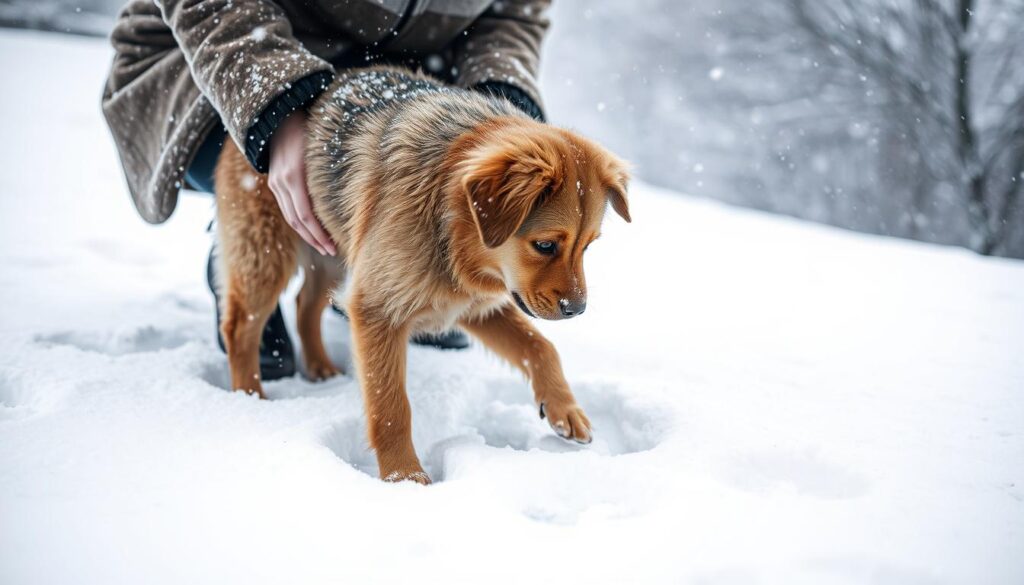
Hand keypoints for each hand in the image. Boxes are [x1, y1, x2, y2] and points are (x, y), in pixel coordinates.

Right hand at [267, 111, 335, 255]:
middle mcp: (281, 182)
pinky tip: (312, 229)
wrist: (279, 115)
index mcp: (293, 175)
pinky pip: (287, 208)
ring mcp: (276, 182)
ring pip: (290, 218)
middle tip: (332, 252)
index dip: (319, 233)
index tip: (334, 246)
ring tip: (323, 246)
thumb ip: (331, 169)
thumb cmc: (309, 126)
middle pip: (297, 221)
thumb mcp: (321, 145)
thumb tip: (354, 191)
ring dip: (307, 234)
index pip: (305, 215)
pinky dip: (299, 222)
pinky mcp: (274, 181)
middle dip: (315, 239)